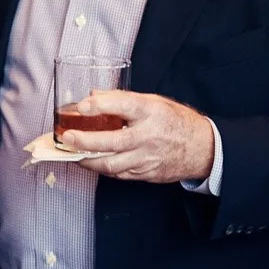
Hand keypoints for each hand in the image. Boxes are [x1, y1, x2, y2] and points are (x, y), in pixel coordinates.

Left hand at [60, 90, 215, 184]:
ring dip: (88, 160)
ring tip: (73, 153)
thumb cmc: (177, 122)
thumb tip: (94, 95)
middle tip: (67, 138)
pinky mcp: (146, 173)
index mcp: (151, 112)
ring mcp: (147, 158)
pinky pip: (119, 174)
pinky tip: (92, 161)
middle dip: (84, 141)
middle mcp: (148, 135)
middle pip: (111, 142)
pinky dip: (102, 168)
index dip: (100, 105)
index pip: (123, 105)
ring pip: (111, 164)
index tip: (81, 106)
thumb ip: (123, 98)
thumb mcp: (154, 101)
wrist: (202, 148)